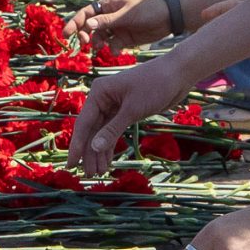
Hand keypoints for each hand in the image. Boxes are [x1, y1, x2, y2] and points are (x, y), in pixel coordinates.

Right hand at [67, 55, 199, 174]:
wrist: (177, 74)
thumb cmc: (155, 86)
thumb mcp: (132, 110)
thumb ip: (112, 130)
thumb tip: (93, 148)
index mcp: (99, 93)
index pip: (83, 124)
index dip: (77, 146)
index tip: (71, 165)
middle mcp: (102, 99)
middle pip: (91, 130)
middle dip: (89, 152)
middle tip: (89, 174)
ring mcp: (113, 106)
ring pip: (100, 133)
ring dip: (99, 152)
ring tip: (98, 172)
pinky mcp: (124, 111)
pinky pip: (112, 131)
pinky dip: (110, 145)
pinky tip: (107, 161)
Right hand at [70, 0, 166, 51]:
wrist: (168, 18)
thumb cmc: (147, 10)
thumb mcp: (126, 14)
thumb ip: (107, 21)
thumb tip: (88, 24)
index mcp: (108, 4)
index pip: (86, 12)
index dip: (75, 22)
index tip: (66, 34)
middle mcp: (109, 16)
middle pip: (90, 26)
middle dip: (85, 34)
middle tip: (85, 43)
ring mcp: (116, 28)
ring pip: (100, 37)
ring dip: (97, 42)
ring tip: (99, 47)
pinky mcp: (124, 39)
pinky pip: (112, 45)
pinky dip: (111, 49)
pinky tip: (115, 51)